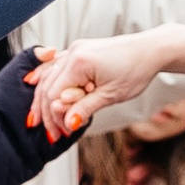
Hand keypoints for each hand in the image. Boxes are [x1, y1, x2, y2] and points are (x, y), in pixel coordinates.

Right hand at [29, 22, 184, 136]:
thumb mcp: (110, 95)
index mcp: (79, 62)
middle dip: (48, 112)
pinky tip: (34, 84)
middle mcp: (73, 52)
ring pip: (48, 76)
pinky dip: (48, 79)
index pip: (54, 95)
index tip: (64, 133)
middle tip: (54, 134)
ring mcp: (74, 49)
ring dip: (46, 99)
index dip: (56, 117)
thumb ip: (85, 108)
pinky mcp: (78, 51)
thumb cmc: (136, 70)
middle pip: (47, 86)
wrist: (150, 50)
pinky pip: (55, 66)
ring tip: (44, 120)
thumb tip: (68, 123)